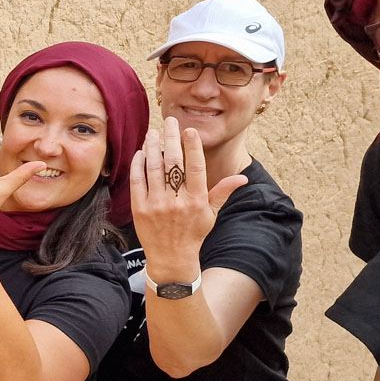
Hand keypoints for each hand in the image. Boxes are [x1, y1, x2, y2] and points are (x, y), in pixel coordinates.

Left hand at [130, 117, 247, 280]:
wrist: (171, 258)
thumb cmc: (193, 233)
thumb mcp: (211, 213)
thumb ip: (223, 192)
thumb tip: (243, 178)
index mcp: (196, 200)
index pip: (195, 168)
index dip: (192, 147)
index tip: (189, 130)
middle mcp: (176, 201)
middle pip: (173, 163)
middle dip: (171, 139)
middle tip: (169, 122)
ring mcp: (155, 205)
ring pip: (153, 169)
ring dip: (152, 147)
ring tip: (153, 133)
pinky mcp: (139, 209)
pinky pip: (137, 182)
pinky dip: (138, 165)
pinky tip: (141, 152)